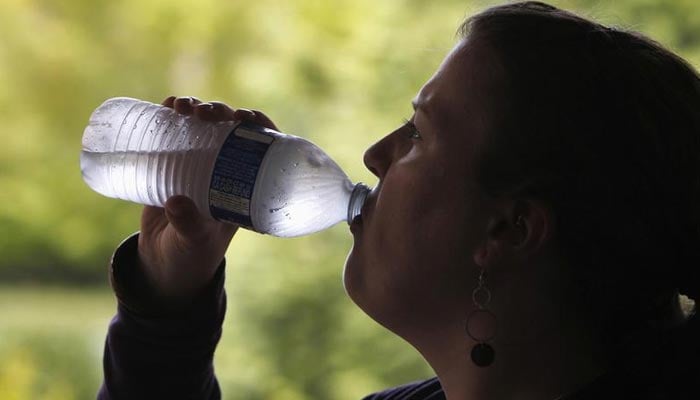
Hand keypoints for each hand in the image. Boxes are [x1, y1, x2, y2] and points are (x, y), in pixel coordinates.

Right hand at [137, 96, 278, 298]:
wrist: (164, 264)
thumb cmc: (190, 255)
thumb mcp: (193, 241)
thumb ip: (188, 225)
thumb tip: (175, 202)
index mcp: (244, 185)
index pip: (260, 146)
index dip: (258, 125)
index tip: (246, 116)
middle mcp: (225, 170)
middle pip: (230, 129)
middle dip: (221, 112)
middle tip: (204, 113)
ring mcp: (198, 165)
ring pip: (203, 126)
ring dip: (197, 107)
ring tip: (181, 107)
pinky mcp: (172, 165)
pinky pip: (176, 133)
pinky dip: (172, 116)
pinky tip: (166, 105)